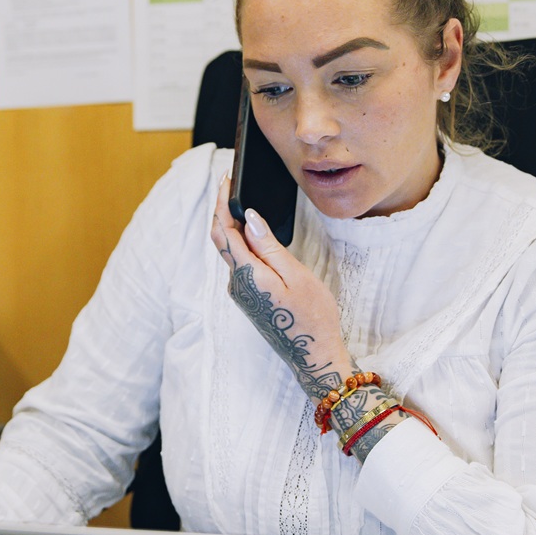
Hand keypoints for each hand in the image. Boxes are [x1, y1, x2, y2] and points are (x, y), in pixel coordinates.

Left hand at [210, 175, 351, 400]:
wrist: (313, 355)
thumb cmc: (312, 315)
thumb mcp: (296, 275)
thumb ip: (269, 246)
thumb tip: (251, 218)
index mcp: (247, 276)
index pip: (225, 231)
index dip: (223, 202)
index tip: (225, 179)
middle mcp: (237, 284)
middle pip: (221, 240)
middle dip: (222, 210)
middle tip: (229, 184)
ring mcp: (241, 293)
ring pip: (229, 252)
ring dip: (230, 226)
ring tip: (239, 201)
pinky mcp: (248, 298)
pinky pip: (239, 264)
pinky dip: (240, 243)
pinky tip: (251, 233)